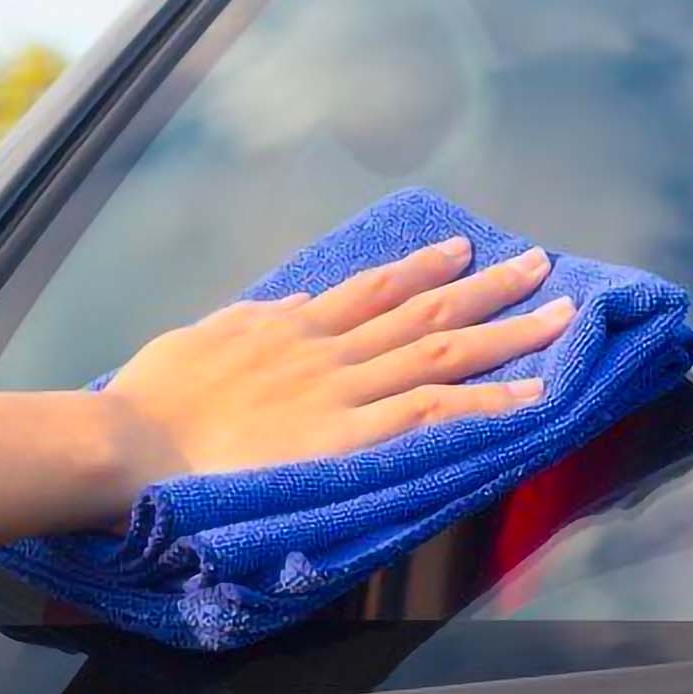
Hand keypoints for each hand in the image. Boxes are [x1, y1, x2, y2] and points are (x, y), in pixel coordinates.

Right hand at [103, 236, 571, 490]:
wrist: (132, 444)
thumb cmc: (148, 403)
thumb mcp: (195, 339)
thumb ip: (246, 321)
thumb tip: (290, 303)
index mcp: (288, 327)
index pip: (371, 290)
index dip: (421, 267)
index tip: (460, 249)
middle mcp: (327, 349)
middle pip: (424, 309)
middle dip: (486, 286)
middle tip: (539, 265)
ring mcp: (344, 389)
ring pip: (444, 351)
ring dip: (507, 331)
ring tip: (560, 313)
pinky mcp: (351, 435)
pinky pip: (437, 412)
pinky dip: (489, 401)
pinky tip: (535, 395)